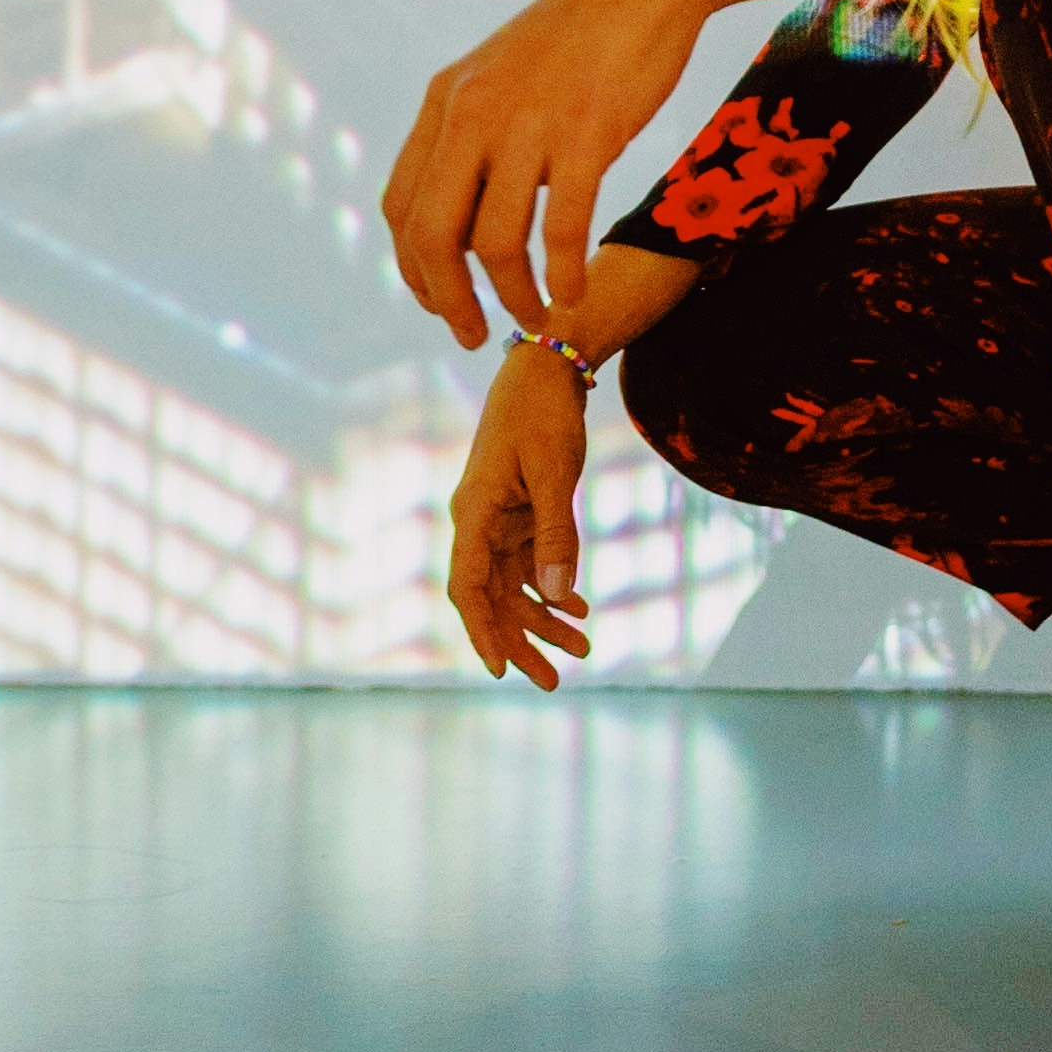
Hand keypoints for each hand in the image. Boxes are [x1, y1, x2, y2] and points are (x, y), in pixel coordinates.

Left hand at [381, 0, 864, 345]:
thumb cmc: (587, 32)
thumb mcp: (507, 74)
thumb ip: (480, 132)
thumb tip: (474, 201)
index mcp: (446, 101)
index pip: (402, 206)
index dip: (414, 269)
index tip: (440, 302)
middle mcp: (472, 114)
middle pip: (432, 234)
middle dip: (447, 299)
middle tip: (474, 335)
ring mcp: (527, 124)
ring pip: (495, 240)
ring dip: (511, 297)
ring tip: (538, 320)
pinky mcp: (585, 133)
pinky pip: (560, 226)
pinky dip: (561, 273)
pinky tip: (575, 293)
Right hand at [449, 343, 591, 687]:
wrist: (545, 368)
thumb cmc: (543, 414)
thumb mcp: (554, 475)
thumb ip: (556, 535)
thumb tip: (558, 595)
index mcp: (473, 514)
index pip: (468, 588)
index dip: (483, 632)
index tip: (502, 670)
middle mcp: (478, 524)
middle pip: (492, 598)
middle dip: (523, 641)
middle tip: (553, 683)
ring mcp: (497, 521)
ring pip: (514, 586)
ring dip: (545, 619)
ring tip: (582, 649)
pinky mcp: (518, 514)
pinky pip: (529, 564)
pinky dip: (553, 588)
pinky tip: (578, 609)